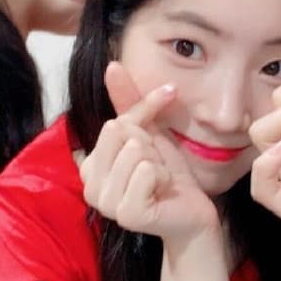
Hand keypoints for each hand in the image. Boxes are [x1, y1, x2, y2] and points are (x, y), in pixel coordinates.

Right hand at [79, 62, 219, 243]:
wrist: (191, 212)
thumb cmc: (168, 174)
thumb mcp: (149, 134)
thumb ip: (129, 104)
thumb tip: (112, 66)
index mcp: (89, 166)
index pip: (116, 121)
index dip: (145, 122)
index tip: (158, 134)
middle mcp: (90, 185)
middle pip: (122, 134)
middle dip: (150, 145)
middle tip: (156, 168)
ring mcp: (106, 203)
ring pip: (135, 151)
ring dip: (158, 163)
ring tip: (159, 181)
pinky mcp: (126, 214)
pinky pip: (146, 171)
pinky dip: (163, 176)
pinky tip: (163, 192)